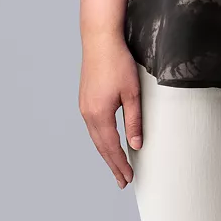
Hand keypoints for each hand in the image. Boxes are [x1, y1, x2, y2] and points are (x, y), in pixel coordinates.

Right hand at [78, 31, 143, 188]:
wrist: (100, 40)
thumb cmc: (117, 62)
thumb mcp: (132, 92)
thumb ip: (134, 120)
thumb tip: (136, 145)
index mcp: (99, 115)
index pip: (111, 148)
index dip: (120, 164)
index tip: (127, 178)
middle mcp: (88, 114)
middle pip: (101, 147)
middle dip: (112, 164)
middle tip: (122, 180)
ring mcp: (84, 106)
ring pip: (95, 137)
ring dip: (106, 153)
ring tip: (117, 165)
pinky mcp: (85, 99)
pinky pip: (93, 126)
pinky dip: (101, 139)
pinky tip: (108, 141)